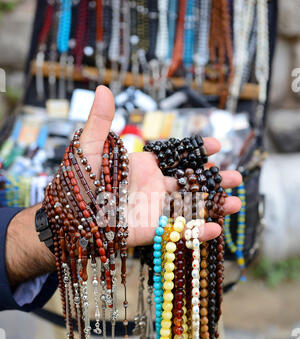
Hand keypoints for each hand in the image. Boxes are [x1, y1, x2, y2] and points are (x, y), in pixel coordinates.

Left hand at [80, 86, 241, 246]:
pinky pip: (177, 232)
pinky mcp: (151, 230)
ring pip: (190, 207)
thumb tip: (103, 88)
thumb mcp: (89, 149)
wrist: (67, 217)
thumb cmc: (76, 182)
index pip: (176, 157)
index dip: (197, 151)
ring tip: (237, 201)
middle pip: (191, 183)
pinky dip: (197, 232)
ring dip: (214, 205)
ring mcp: (154, 209)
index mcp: (144, 167)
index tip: (216, 145)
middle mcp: (154, 188)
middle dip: (214, 180)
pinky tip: (216, 229)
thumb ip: (100, 122)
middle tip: (236, 176)